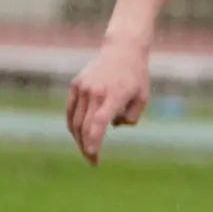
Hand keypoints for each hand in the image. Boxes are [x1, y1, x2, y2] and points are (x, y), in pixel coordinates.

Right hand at [65, 37, 150, 163]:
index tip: (93, 154)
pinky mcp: (75, 85)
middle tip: (93, 161)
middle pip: (85, 126)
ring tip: (87, 150)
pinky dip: (72, 125)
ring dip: (79, 139)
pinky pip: (70, 111)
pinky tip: (78, 136)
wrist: (122, 50)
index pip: (98, 123)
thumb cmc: (136, 76)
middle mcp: (95, 92)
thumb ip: (130, 117)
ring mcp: (83, 88)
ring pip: (75, 121)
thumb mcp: (142, 98)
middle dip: (88, 147)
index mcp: (114, 95)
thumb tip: (112, 127)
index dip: (94, 141)